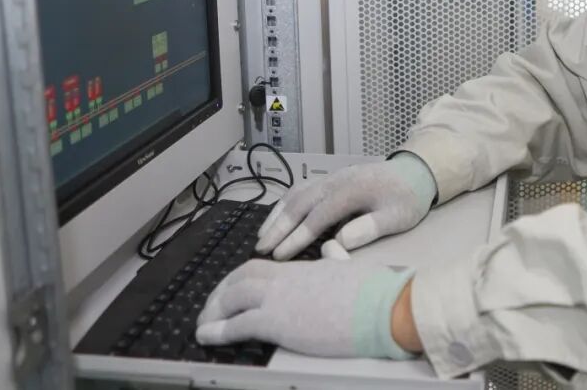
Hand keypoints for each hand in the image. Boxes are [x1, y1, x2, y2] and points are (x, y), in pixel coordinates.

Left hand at [195, 258, 416, 358]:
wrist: (383, 305)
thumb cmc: (373, 292)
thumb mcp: (351, 270)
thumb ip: (336, 260)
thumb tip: (332, 249)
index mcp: (303, 268)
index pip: (262, 266)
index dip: (240, 277)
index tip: (230, 289)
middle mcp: (287, 278)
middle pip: (240, 276)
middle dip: (220, 290)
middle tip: (210, 307)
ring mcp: (281, 298)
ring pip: (233, 295)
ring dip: (213, 309)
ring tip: (203, 325)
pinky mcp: (279, 321)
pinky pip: (238, 324)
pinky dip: (218, 330)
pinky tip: (206, 337)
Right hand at [256, 154, 436, 259]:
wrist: (414, 172)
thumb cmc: (406, 199)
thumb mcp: (397, 217)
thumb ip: (369, 228)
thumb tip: (340, 242)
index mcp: (351, 191)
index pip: (317, 217)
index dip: (297, 237)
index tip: (280, 256)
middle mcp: (335, 181)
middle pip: (300, 203)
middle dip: (278, 227)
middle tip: (260, 249)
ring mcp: (331, 177)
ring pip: (296, 194)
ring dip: (277, 215)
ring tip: (261, 237)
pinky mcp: (330, 179)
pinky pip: (301, 189)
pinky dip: (285, 204)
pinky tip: (276, 217)